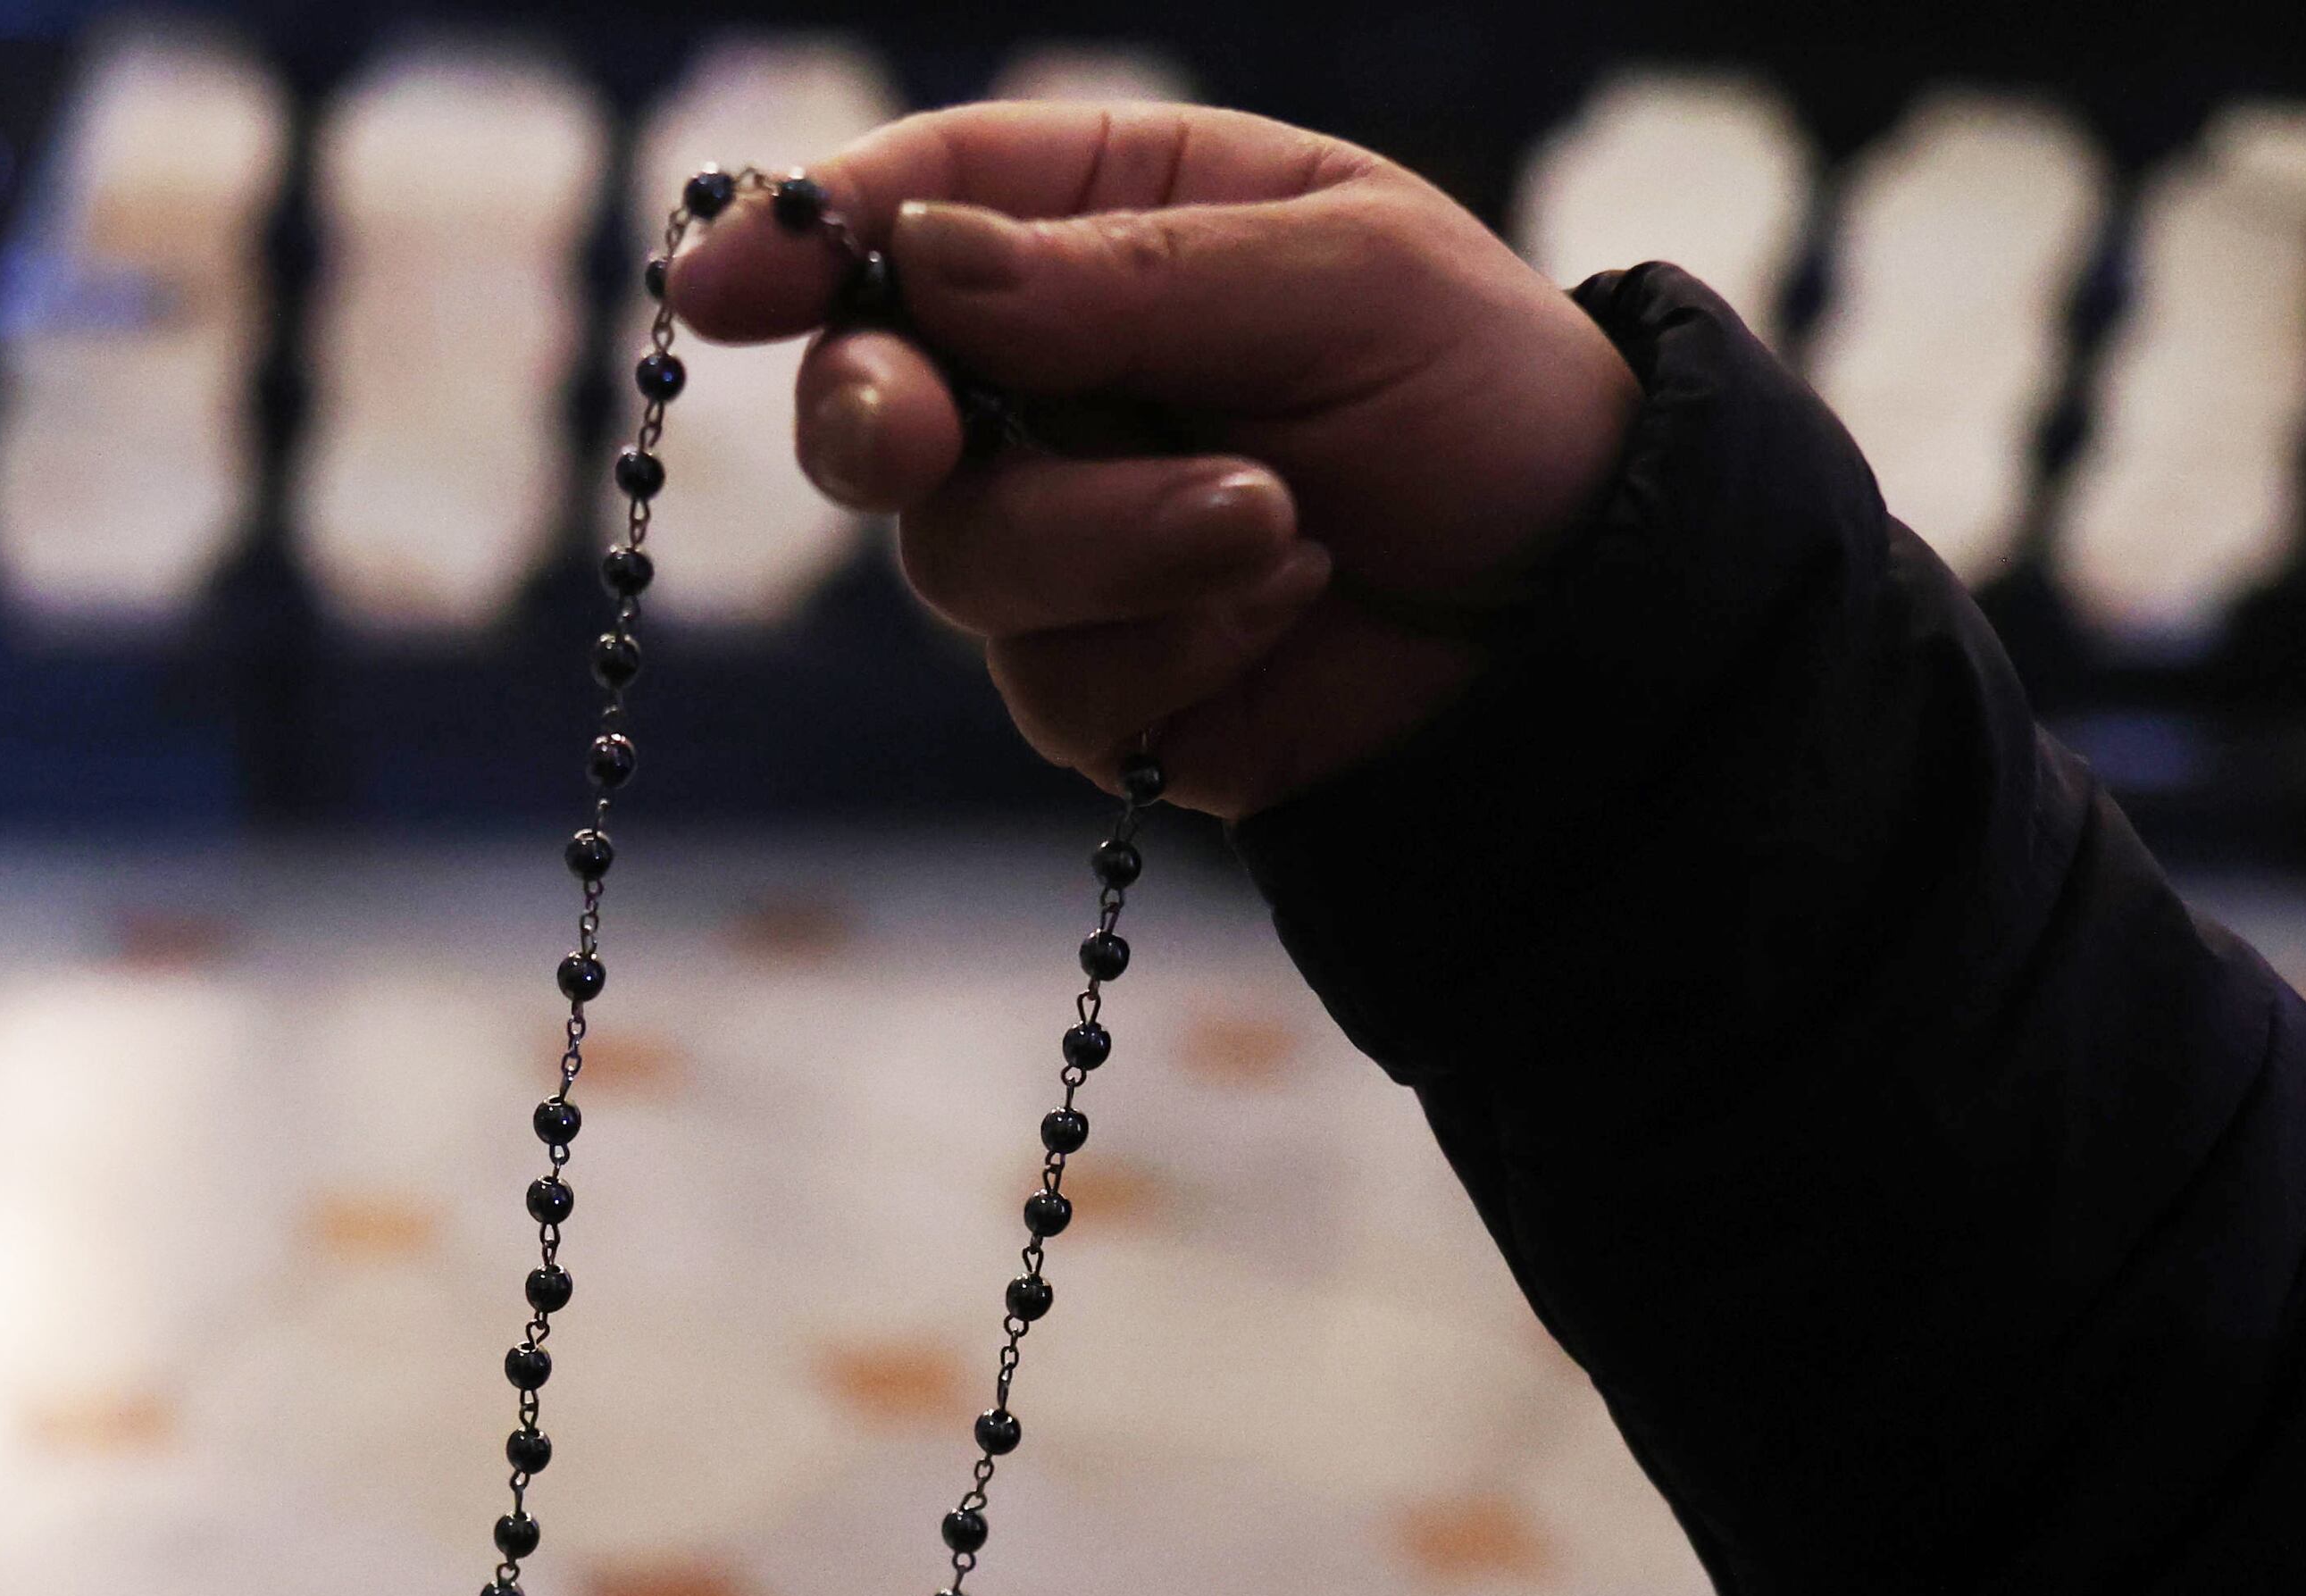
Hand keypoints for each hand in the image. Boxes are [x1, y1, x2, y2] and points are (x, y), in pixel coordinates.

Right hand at [671, 101, 1639, 815]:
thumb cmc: (1486, 396)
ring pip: (961, 559)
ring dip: (1117, 543)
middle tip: (916, 441)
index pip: (922, 203)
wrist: (1586, 616)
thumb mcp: (1347, 277)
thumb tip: (927, 263)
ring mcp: (1063, 535)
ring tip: (1283, 522)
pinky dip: (1173, 644)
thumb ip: (1129, 272)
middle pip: (873, 399)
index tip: (720, 278)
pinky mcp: (1096, 680)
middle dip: (880, 421)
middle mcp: (1055, 374)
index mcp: (1113, 219)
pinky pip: (1051, 683)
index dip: (804, 237)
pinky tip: (1288, 605)